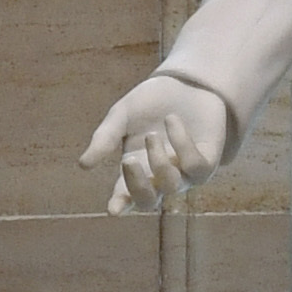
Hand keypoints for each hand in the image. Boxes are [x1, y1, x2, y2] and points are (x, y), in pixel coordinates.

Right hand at [85, 69, 236, 211]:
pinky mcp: (208, 161)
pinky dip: (181, 142)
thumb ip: (104, 139)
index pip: (126, 196)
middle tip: (127, 160)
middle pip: (149, 202)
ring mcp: (185, 173)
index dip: (120, 205)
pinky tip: (172, 120)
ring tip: (152, 133)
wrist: (186, 82)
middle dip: (137, 185)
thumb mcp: (121, 116)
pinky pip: (195, 165)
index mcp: (136, 171)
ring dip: (158, 160)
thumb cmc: (150, 103)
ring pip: (171, 184)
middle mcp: (160, 178)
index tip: (113, 210)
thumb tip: (83, 165)